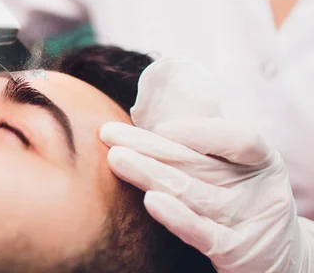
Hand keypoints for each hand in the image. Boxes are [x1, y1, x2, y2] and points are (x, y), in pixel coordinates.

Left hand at [100, 58, 312, 272]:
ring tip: (116, 159)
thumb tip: (142, 127)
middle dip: (149, 145)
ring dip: (149, 173)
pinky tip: (151, 201)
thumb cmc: (238, 198)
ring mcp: (246, 220)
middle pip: (198, 162)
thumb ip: (201, 150)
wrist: (272, 254)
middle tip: (109, 133)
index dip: (199, 132)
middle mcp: (257, 189)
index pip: (240, 139)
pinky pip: (201, 233)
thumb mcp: (234, 170)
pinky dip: (177, 217)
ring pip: (192, 192)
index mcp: (259, 161)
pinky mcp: (235, 252)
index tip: (158, 127)